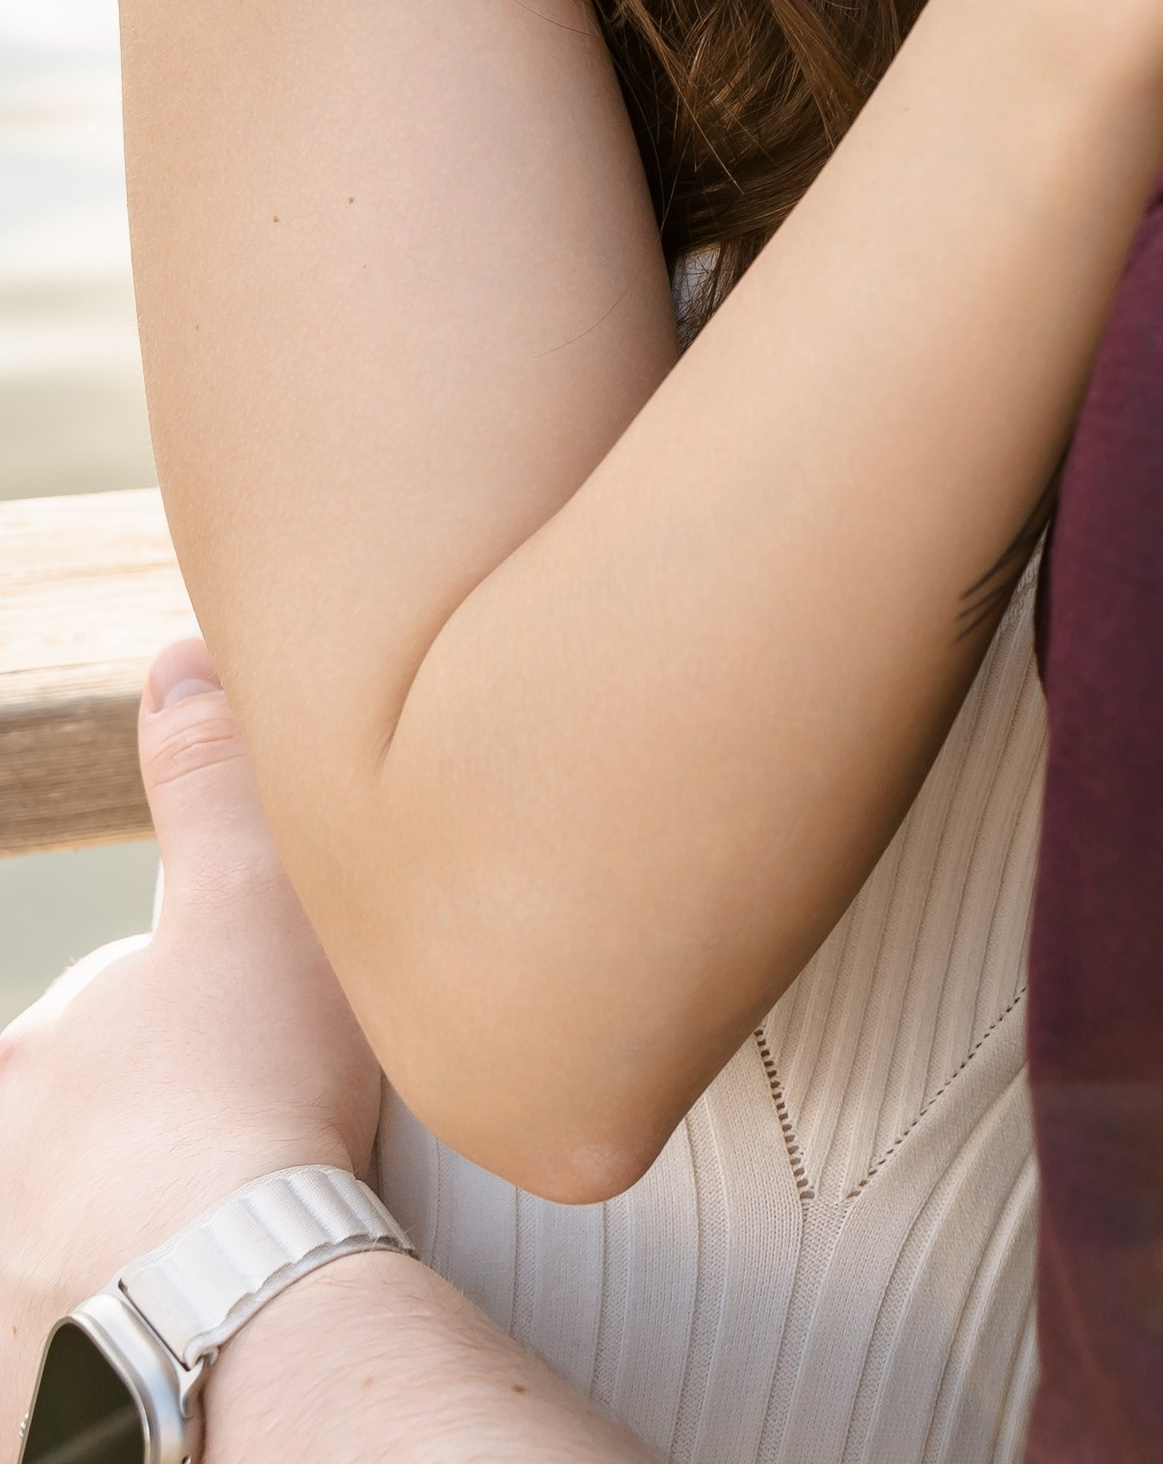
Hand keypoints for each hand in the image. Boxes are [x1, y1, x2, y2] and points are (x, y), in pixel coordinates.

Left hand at [0, 642, 380, 1451]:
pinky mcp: (41, 1410)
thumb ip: (210, 782)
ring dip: (117, 1270)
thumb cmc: (246, 1092)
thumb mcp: (247, 903)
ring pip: (62, 1270)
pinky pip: (74, 1381)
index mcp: (20, 1076)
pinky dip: (121, 1364)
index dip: (125, 1058)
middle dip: (118, 1172)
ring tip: (213, 1278)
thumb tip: (178, 663)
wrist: (243, 1304)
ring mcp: (9, 1311)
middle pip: (54, 1168)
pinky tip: (193, 1350)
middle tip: (218, 1179)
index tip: (193, 1083)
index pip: (51, 1057)